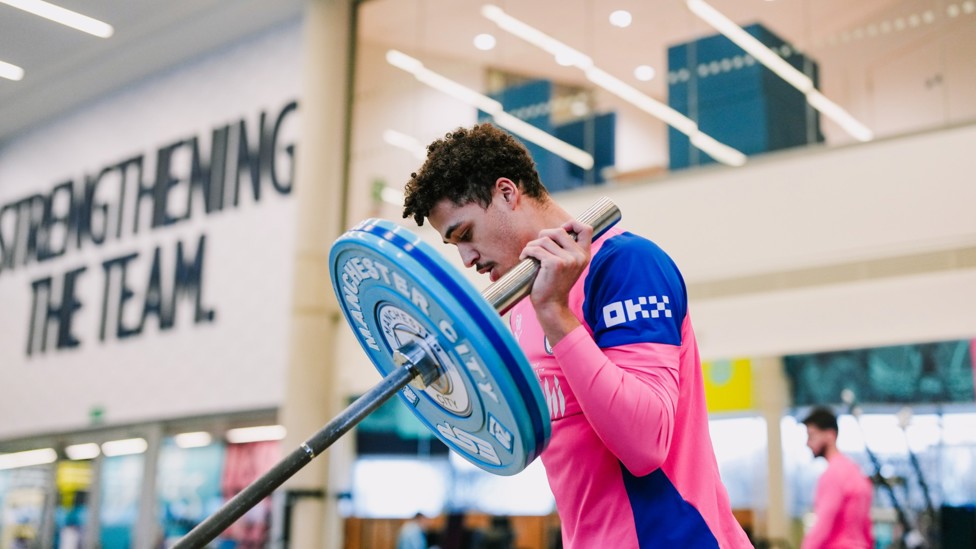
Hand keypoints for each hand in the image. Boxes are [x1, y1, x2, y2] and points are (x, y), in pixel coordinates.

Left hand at [519, 220, 592, 344]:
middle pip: (558, 231)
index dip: (572, 224)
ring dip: (532, 246)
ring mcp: (567, 260)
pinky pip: (536, 249)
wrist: (552, 305)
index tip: (561, 230)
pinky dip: (527, 252)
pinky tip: (525, 259)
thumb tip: (556, 230)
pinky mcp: (554, 264)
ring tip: (529, 255)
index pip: (586, 228)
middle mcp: (578, 256)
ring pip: (544, 239)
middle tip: (537, 247)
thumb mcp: (569, 266)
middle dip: (543, 236)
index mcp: (584, 255)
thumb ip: (567, 249)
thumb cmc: (555, 284)